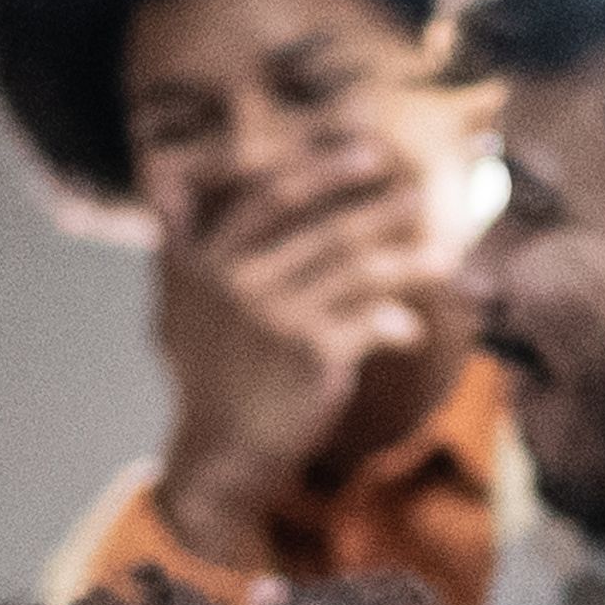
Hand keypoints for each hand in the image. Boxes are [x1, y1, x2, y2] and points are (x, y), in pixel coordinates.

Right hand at [146, 165, 450, 562]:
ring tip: (441, 260)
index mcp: (207, 262)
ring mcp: (276, 316)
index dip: (322, 172)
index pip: (269, 200)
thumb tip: (163, 180)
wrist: (221, 452)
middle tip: (417, 195)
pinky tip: (412, 331)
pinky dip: (396, 326)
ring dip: (406, 265)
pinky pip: (370, 323)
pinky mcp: (311, 353)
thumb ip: (176, 244)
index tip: (366, 153)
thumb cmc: (207, 376)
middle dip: (378, 210)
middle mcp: (238, 282)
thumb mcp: (174, 305)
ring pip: (358, 273)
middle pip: (325, 231)